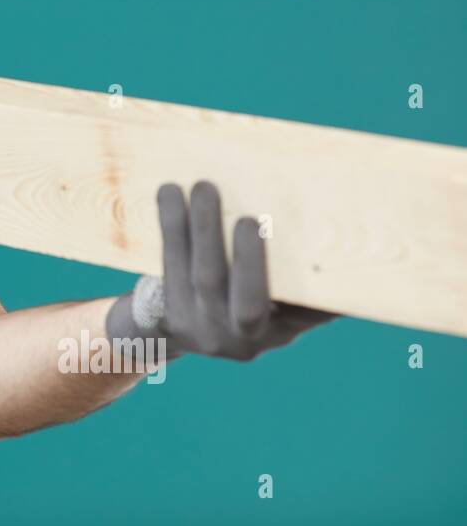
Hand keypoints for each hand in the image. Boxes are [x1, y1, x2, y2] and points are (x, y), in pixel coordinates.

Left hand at [105, 180, 337, 360]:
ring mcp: (205, 328)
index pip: (310, 315)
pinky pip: (171, 263)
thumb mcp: (276, 303)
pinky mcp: (170, 312)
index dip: (320, 297)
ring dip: (204, 229)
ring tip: (204, 187)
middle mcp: (244, 339)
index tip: (326, 260)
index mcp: (281, 332)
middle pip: (249, 304)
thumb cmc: (241, 297)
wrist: (180, 330)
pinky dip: (171, 224)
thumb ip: (301, 280)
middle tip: (249, 220)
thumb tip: (357, 225)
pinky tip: (169, 191)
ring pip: (205, 278)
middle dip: (250, 261)